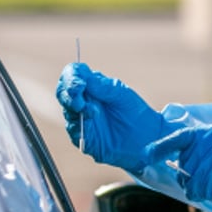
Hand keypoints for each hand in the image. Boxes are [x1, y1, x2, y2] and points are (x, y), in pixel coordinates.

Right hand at [55, 62, 172, 172]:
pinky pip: (73, 129)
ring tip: (92, 111)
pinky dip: (78, 124)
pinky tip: (89, 120)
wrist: (147, 137)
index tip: (80, 83)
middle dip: (69, 91)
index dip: (72, 76)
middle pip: (63, 91)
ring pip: (67, 109)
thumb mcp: (121, 94)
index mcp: (92, 85)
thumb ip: (102, 87)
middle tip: (79, 94)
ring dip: (76, 106)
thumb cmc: (135, 111)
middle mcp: (83, 100)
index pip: (73, 74)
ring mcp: (81, 118)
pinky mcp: (84, 137)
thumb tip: (84, 79)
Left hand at [146, 124, 211, 211]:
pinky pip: (200, 194)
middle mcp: (210, 149)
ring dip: (200, 186)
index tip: (148, 154)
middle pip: (185, 165)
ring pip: (190, 182)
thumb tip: (194, 154)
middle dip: (192, 172)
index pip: (181, 137)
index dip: (162, 147)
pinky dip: (208, 195)